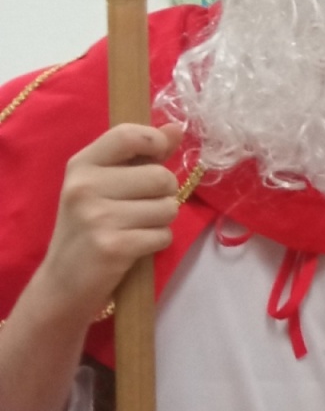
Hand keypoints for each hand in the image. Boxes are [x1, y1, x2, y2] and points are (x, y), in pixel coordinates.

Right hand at [34, 124, 182, 324]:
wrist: (63, 282)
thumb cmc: (89, 227)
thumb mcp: (104, 186)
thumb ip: (141, 156)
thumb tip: (176, 128)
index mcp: (82, 165)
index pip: (127, 135)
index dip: (155, 142)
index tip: (159, 156)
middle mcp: (85, 187)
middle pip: (161, 176)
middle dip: (164, 195)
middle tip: (141, 209)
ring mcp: (97, 217)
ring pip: (167, 207)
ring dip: (161, 221)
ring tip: (136, 228)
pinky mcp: (113, 246)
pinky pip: (163, 235)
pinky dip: (157, 242)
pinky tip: (134, 247)